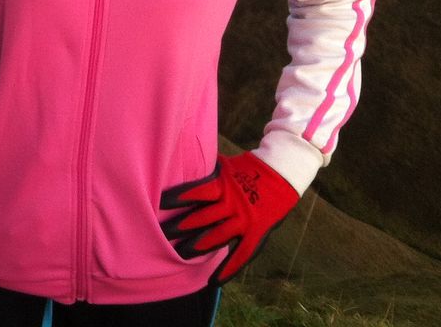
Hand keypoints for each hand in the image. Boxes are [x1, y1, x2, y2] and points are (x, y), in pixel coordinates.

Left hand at [160, 151, 299, 282]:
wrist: (281, 173)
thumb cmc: (247, 168)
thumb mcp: (226, 165)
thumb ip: (206, 169)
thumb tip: (180, 159)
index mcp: (223, 185)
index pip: (196, 192)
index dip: (178, 197)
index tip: (159, 203)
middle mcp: (232, 204)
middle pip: (202, 218)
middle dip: (180, 227)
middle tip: (158, 235)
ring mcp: (245, 220)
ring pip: (217, 237)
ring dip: (196, 247)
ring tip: (177, 255)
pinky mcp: (256, 233)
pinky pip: (242, 254)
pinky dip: (228, 269)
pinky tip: (214, 281)